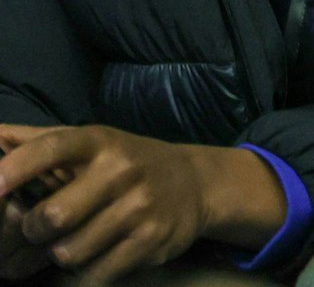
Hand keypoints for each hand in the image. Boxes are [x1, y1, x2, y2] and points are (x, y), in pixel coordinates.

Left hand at [0, 125, 282, 282]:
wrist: (196, 183)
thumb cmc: (126, 163)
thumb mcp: (91, 142)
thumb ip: (39, 141)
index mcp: (100, 141)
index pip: (53, 147)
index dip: (17, 167)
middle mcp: (122, 170)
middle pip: (53, 217)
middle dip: (34, 232)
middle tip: (38, 232)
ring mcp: (141, 207)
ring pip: (70, 252)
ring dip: (60, 255)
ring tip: (69, 244)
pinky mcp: (153, 240)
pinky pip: (97, 273)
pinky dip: (85, 275)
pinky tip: (92, 260)